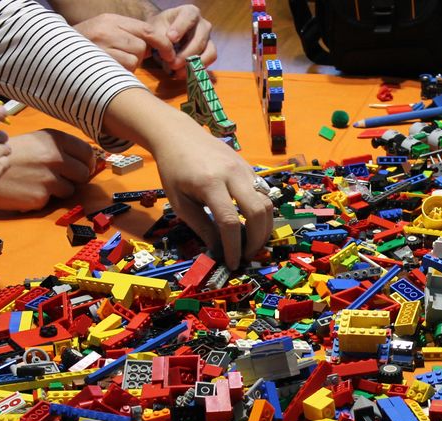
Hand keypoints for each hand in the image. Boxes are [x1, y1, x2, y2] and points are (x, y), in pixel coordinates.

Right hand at [0, 129, 94, 210]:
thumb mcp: (35, 140)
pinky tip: (29, 190)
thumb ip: (60, 147)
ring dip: (59, 189)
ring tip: (40, 183)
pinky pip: (52, 200)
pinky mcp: (40, 196)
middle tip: (62, 178)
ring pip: (70, 189)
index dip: (88, 162)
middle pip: (84, 173)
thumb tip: (88, 159)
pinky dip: (43, 198)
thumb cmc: (10, 154)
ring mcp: (48, 178)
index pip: (87, 152)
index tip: (84, 167)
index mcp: (54, 139)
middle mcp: (55, 157)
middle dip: (76, 178)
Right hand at [73, 13, 167, 70]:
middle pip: (142, 45)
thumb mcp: (106, 33)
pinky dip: (123, 72)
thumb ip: (128, 36)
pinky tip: (109, 69)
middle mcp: (107, 28)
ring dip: (130, 64)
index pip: (147, 29)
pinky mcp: (101, 58)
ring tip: (112, 63)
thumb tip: (154, 48)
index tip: (170, 55)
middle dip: (139, 55)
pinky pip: (127, 67)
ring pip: (136, 56)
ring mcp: (102, 43)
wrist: (54, 54)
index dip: (162, 43)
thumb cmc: (85, 48)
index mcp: (111, 19)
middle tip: (123, 58)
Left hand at [147, 5, 215, 76]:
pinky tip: (181, 75)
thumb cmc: (159, 29)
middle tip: (172, 64)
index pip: (189, 17)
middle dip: (186, 54)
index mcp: (190, 12)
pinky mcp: (209, 53)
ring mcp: (208, 40)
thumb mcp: (155, 28)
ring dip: (193, 65)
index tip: (171, 39)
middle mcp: (203, 25)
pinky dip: (195, 72)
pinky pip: (208, 64)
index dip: (181, 28)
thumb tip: (167, 52)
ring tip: (177, 72)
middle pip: (200, 40)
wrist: (161, 36)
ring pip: (209, 53)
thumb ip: (159, 37)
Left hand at [151, 126, 271, 269]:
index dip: (234, 247)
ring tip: (253, 243)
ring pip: (267, 203)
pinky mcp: (249, 167)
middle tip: (248, 255)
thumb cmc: (174, 170)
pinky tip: (254, 225)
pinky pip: (264, 193)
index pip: (229, 222)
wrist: (179, 135)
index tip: (233, 263)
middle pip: (257, 212)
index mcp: (209, 184)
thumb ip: (201, 226)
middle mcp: (232, 174)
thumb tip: (219, 250)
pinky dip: (263, 213)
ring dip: (264, 228)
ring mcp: (244, 169)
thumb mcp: (179, 202)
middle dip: (256, 239)